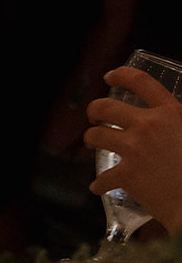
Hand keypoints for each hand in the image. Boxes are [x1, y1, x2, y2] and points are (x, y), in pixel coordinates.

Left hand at [85, 67, 181, 232]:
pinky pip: (103, 178)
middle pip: (106, 107)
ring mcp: (135, 149)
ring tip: (93, 142)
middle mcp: (149, 126)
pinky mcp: (127, 175)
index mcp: (171, 113)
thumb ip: (179, 122)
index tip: (110, 77)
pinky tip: (99, 187)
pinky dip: (99, 184)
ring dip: (90, 138)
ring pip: (96, 136)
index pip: (141, 82)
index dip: (121, 75)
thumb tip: (171, 121)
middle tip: (94, 117)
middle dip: (94, 110)